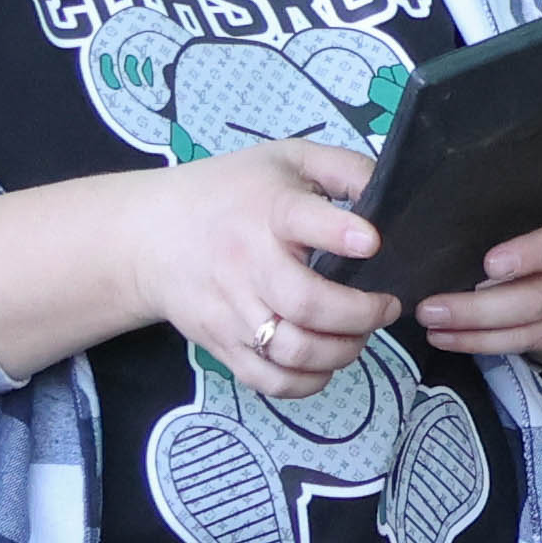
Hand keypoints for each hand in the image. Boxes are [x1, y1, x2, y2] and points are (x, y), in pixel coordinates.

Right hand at [133, 138, 396, 397]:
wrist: (149, 236)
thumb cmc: (230, 194)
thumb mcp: (286, 160)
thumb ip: (344, 168)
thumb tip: (392, 192)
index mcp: (266, 210)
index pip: (301, 220)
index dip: (341, 233)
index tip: (372, 243)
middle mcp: (247, 263)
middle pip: (307, 305)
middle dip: (361, 314)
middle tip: (384, 307)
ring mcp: (232, 311)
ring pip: (295, 351)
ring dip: (342, 351)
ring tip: (357, 335)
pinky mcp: (222, 345)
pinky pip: (271, 381)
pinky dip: (308, 382)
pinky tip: (324, 362)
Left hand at [421, 182, 541, 368]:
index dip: (532, 252)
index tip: (492, 262)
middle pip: (540, 293)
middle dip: (485, 302)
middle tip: (433, 301)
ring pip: (529, 322)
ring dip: (475, 326)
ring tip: (428, 315)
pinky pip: (520, 344)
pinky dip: (478, 343)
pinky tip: (442, 336)